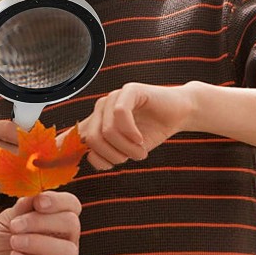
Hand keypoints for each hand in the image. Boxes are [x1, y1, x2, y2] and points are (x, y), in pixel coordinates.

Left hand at [0, 191, 80, 254]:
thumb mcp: (5, 219)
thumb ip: (23, 207)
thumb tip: (36, 192)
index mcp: (53, 224)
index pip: (72, 207)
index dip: (59, 200)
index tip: (38, 201)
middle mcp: (60, 245)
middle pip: (72, 225)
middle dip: (42, 220)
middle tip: (15, 225)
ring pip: (68, 252)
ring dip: (38, 242)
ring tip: (13, 241)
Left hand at [79, 82, 194, 169]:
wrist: (179, 113)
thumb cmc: (152, 131)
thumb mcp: (126, 148)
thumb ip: (106, 152)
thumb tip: (88, 159)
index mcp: (96, 121)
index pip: (76, 137)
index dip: (76, 152)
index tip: (83, 164)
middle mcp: (100, 108)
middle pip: (93, 139)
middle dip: (113, 156)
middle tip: (131, 157)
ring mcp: (113, 97)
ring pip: (107, 130)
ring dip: (127, 148)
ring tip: (141, 149)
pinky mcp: (129, 90)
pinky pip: (120, 113)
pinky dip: (131, 132)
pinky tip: (140, 138)